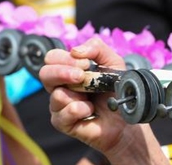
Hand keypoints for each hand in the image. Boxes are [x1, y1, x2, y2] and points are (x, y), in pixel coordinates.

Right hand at [40, 37, 134, 154]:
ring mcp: (59, 105)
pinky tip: (90, 110)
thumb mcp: (113, 63)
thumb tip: (75, 50)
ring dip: (78, 94)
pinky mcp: (62, 122)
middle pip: (45, 73)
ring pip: (56, 95)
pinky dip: (80, 109)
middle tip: (81, 76)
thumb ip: (97, 49)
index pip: (52, 58)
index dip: (66, 58)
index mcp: (69, 69)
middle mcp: (60, 86)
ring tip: (92, 98)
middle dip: (63, 72)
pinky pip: (63, 114)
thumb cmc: (116, 88)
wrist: (126, 113)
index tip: (86, 64)